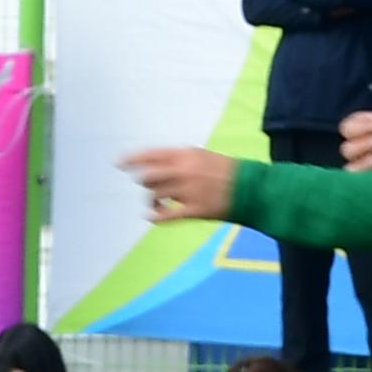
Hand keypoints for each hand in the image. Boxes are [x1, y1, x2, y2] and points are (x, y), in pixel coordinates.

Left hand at [122, 147, 237, 223]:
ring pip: (154, 195)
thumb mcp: (203, 156)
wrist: (252, 188)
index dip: (132, 159)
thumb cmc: (226, 171)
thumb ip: (179, 160)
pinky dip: (155, 216)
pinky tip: (153, 217)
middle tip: (150, 187)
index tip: (119, 163)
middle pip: (148, 176)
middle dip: (145, 182)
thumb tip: (156, 167)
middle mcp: (184, 171)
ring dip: (152, 200)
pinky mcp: (194, 210)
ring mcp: (188, 191)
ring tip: (157, 204)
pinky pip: (165, 215)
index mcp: (186, 154)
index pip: (151, 154)